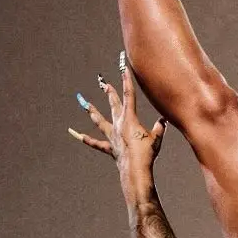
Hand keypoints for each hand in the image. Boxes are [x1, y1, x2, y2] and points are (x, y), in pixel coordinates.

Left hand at [69, 52, 166, 180]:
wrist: (136, 170)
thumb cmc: (147, 153)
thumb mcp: (157, 138)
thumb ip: (159, 127)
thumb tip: (162, 121)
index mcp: (129, 118)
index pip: (128, 95)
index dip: (126, 80)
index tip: (123, 68)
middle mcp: (118, 124)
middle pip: (112, 104)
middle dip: (109, 92)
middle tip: (103, 82)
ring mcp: (112, 136)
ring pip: (99, 120)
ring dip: (92, 111)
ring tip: (84, 103)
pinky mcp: (109, 148)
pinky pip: (95, 143)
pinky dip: (85, 138)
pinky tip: (75, 133)